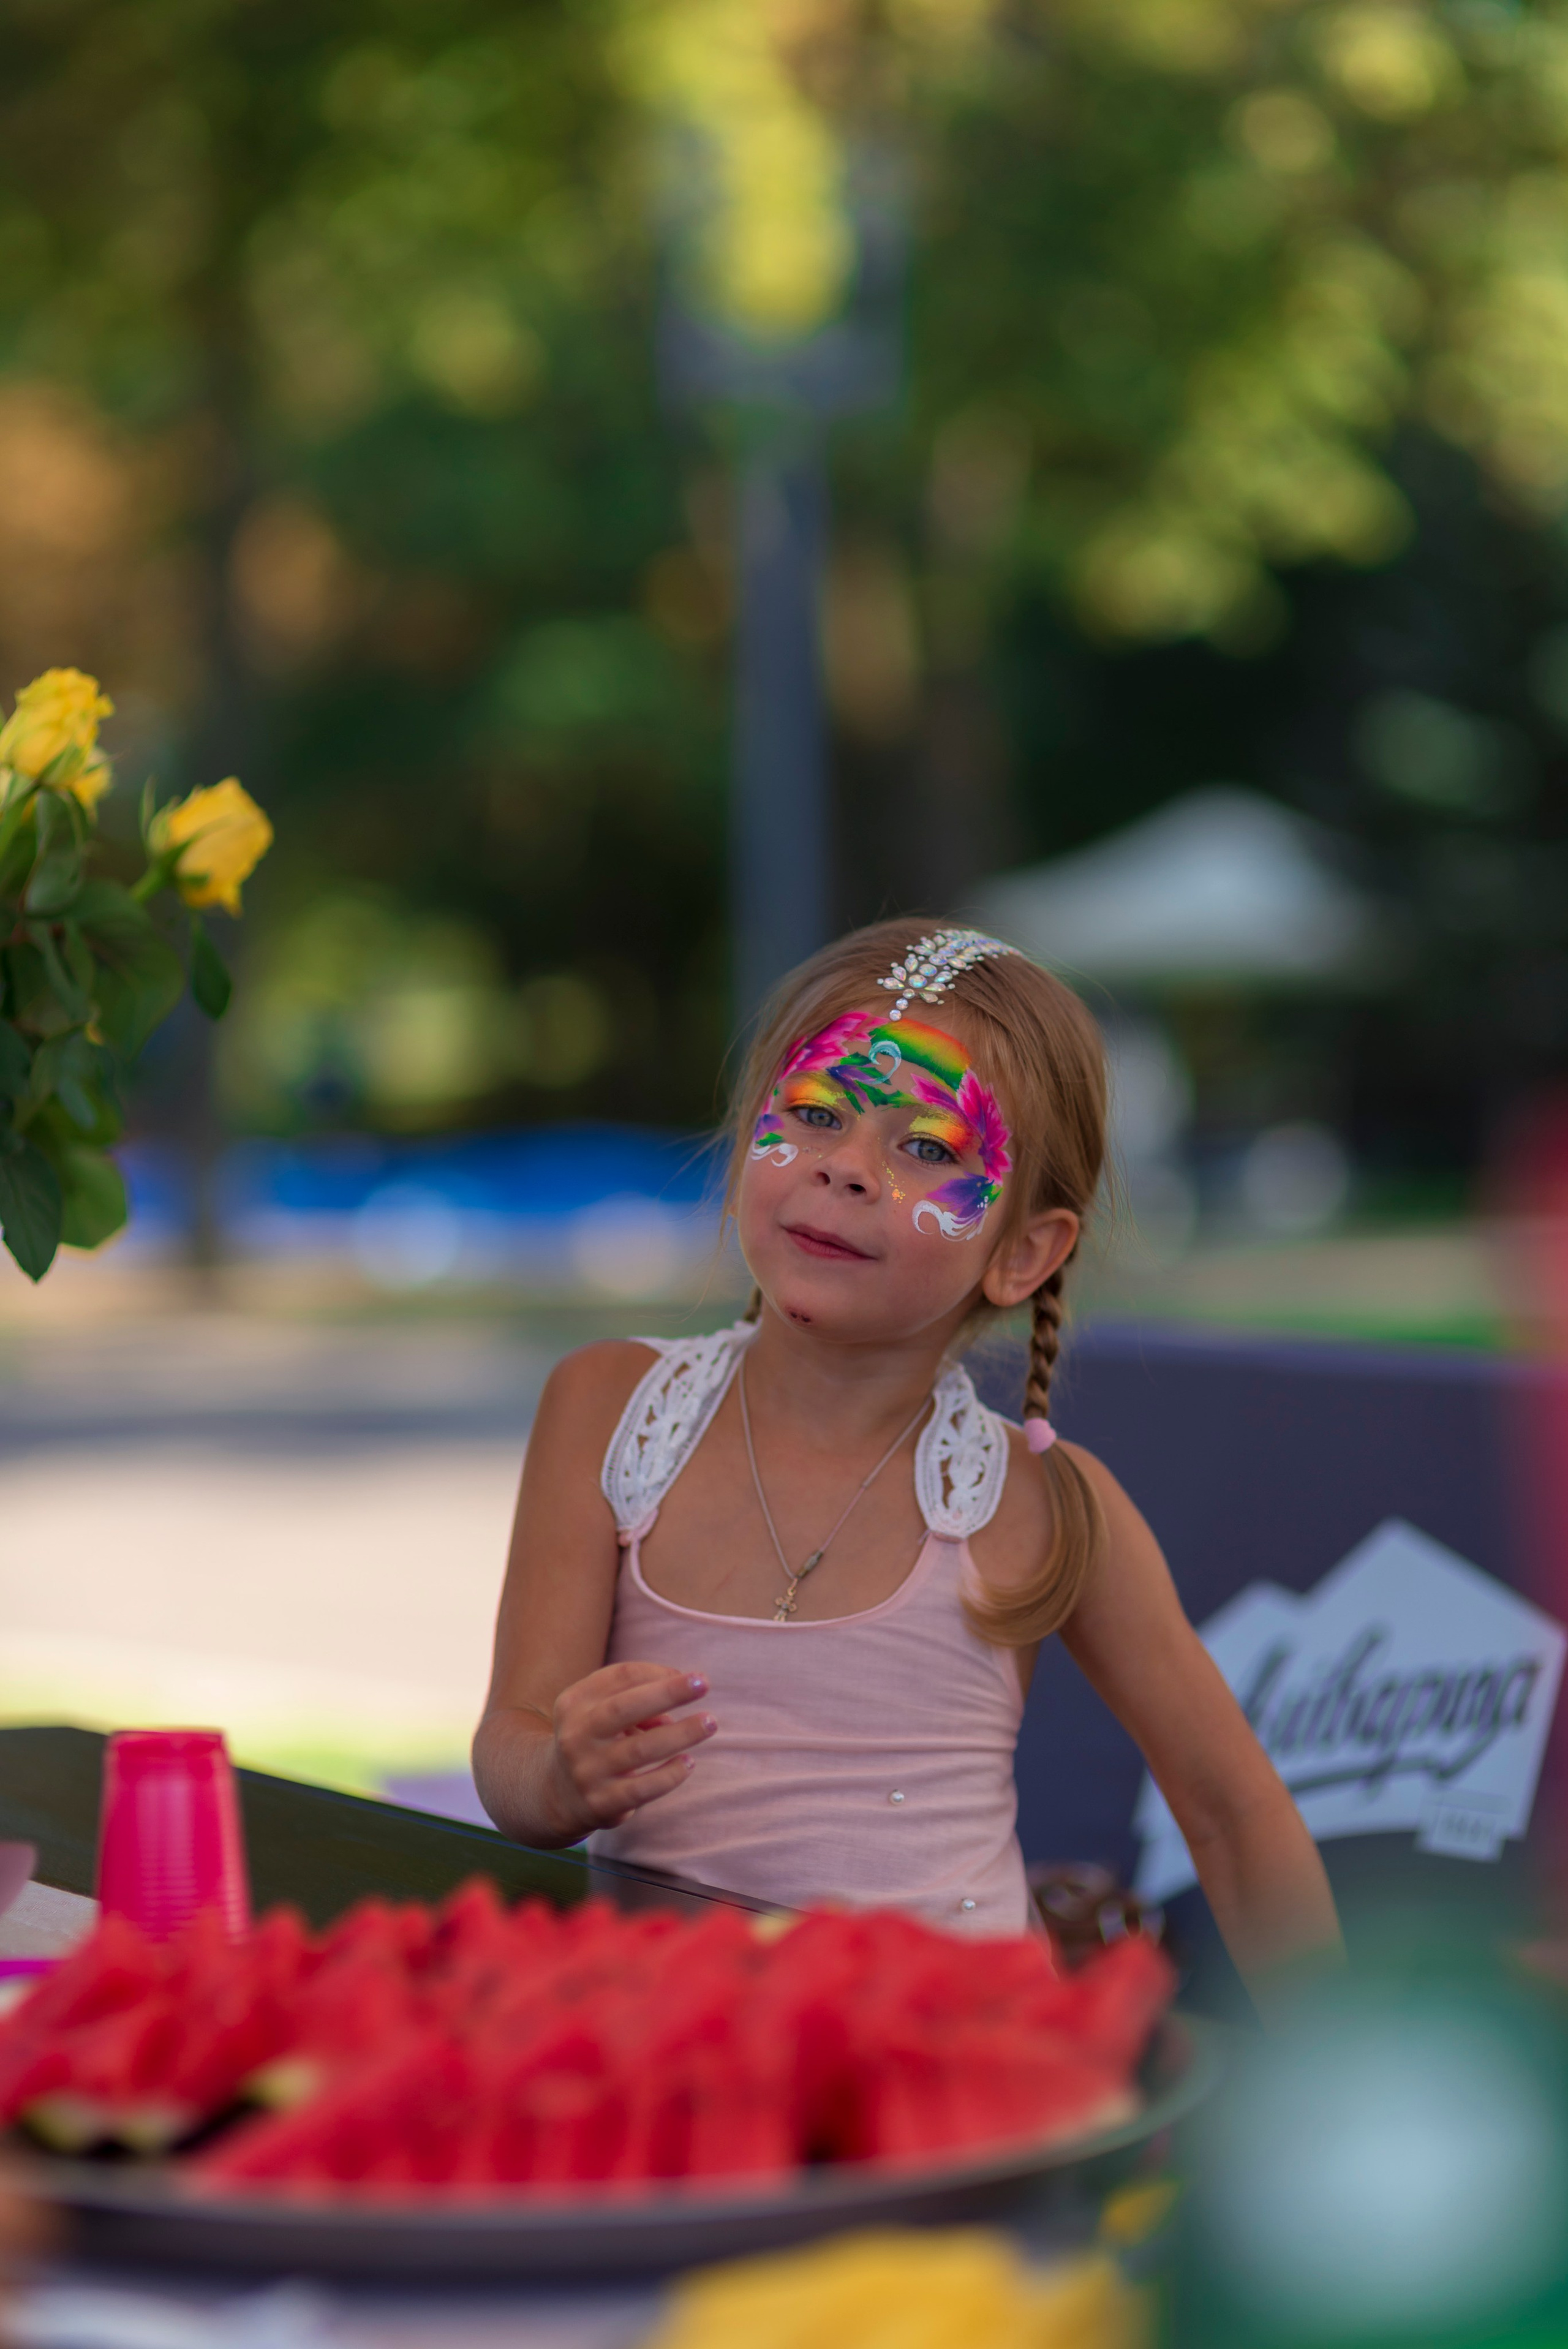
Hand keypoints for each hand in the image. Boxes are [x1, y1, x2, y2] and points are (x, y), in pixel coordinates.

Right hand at [542, 1661, 714, 1839]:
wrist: (558, 1793)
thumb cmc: (596, 1739)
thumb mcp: (601, 1712)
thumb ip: (635, 1701)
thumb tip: (672, 1709)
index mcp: (574, 1703)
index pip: (620, 1676)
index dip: (658, 1673)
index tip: (690, 1677)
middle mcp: (575, 1735)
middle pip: (623, 1707)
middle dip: (667, 1692)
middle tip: (704, 1683)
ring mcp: (587, 1771)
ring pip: (641, 1749)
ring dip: (681, 1733)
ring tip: (709, 1722)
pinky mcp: (602, 1803)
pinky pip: (644, 1788)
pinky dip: (671, 1774)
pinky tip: (689, 1763)